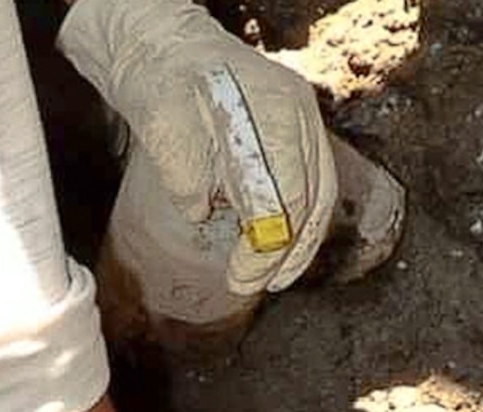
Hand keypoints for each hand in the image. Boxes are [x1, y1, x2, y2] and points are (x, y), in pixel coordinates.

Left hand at [58, 0, 338, 294]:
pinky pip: (313, 186)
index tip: (240, 277)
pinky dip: (299, 223)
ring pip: (321, 194)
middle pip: (313, 198)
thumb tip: (202, 210)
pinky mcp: (298, 136)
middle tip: (258, 285)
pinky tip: (278, 251)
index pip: (285, 194)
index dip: (266, 245)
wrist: (172, 55)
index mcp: (271, 110)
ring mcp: (304, 122)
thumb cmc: (164, 87)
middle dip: (288, 251)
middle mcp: (299, 114)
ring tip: (276, 278)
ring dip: (300, 243)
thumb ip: (183, 170)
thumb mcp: (161, 125)